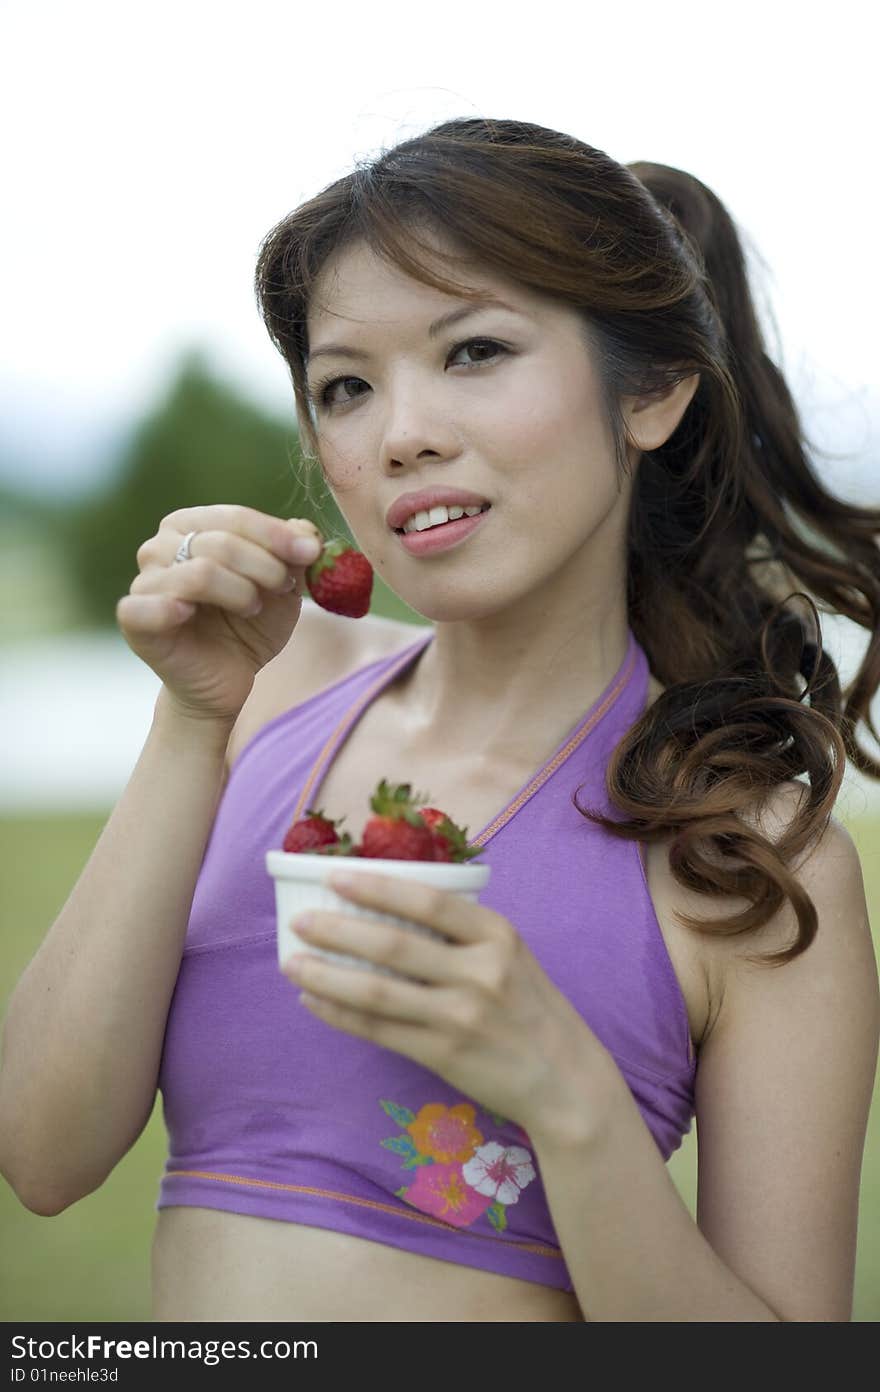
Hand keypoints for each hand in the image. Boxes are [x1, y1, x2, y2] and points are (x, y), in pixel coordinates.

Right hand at [117, 504, 323, 723]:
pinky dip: (170, 608)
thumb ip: (292, 552)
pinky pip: (145, 606)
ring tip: (253, 608)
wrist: (227, 679)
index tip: (310, 551)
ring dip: (240, 592)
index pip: (235, 517)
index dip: (276, 534)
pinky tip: (189, 615)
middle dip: (264, 565)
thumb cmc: (249, 625)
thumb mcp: (282, 586)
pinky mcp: (133, 620)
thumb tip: (305, 528)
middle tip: (284, 588)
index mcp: (190, 526)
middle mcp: (159, 546)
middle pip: (220, 542)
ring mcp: (144, 582)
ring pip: (199, 572)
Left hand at [282, 869, 602, 1135]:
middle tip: (300, 921)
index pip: (428, 901)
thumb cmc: (531, 1008)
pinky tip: (315, 1003)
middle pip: (392, 945)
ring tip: (293, 964)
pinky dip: (340, 1015)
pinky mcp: (444, 1054)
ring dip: (325, 976)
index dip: (377, 887)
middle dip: (337, 930)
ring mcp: (460, 1016)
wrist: (565, 1080)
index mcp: (497, 935)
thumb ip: (462, 934)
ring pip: (375, 991)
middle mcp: (480, 972)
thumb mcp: (510, 955)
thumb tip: (388, 907)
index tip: (335, 877)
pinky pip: (378, 1030)